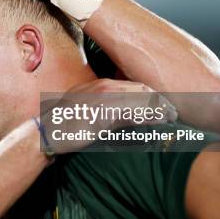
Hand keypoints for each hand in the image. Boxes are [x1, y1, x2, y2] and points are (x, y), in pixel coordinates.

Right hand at [40, 79, 177, 152]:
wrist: (46, 133)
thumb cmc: (63, 127)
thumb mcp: (85, 112)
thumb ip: (106, 111)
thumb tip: (127, 118)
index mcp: (99, 85)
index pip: (132, 86)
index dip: (150, 96)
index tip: (163, 106)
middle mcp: (103, 87)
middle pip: (140, 90)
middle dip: (158, 100)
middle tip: (173, 112)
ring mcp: (103, 98)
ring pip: (139, 99)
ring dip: (157, 108)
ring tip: (171, 118)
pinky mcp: (103, 111)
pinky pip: (131, 112)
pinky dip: (147, 116)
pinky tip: (157, 122)